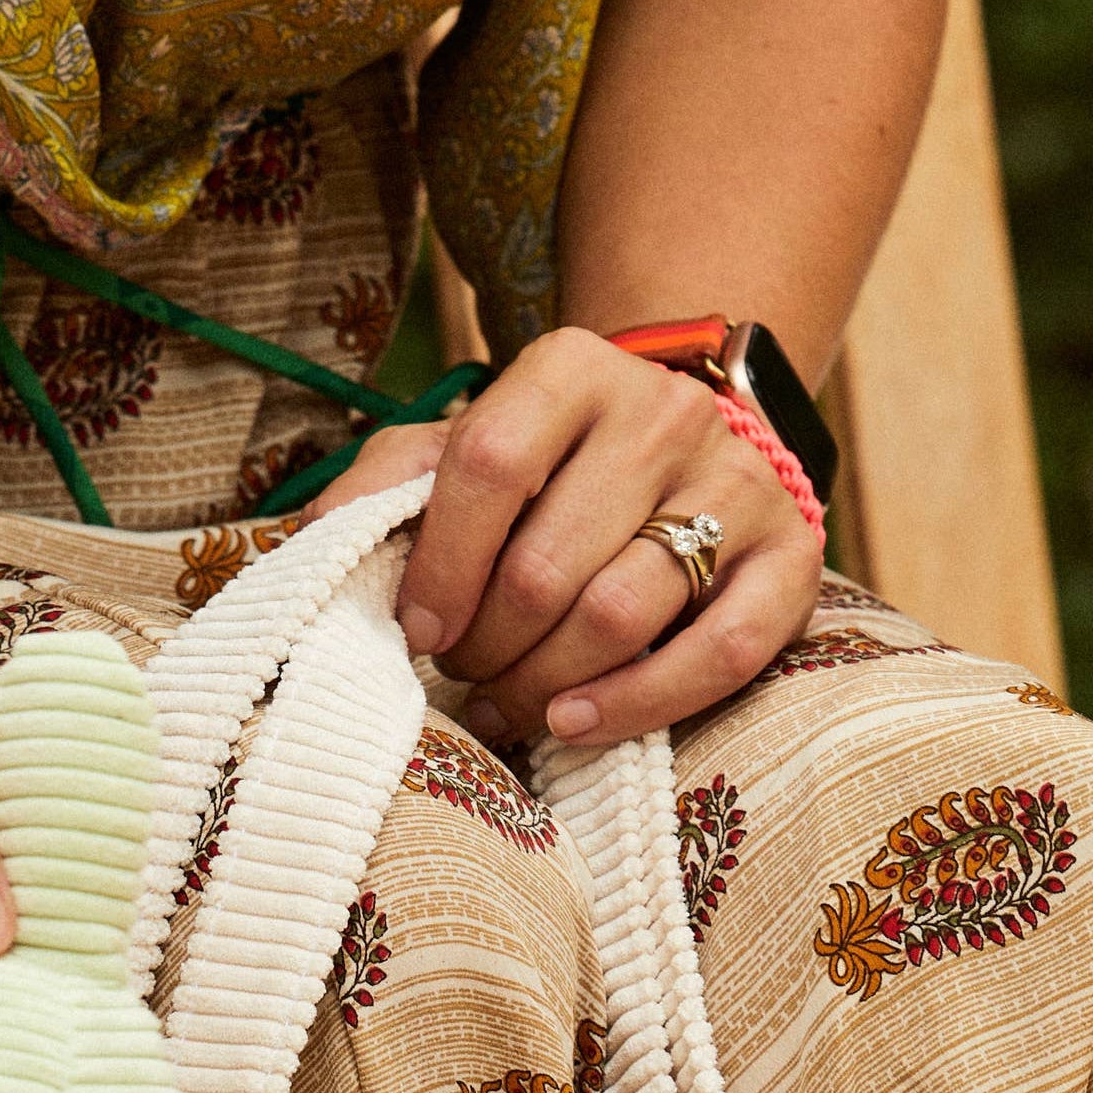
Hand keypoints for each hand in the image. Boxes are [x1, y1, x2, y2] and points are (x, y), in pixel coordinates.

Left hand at [309, 326, 821, 745]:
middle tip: (466, 675)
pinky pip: (716, 654)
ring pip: (620, 616)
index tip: (418, 632)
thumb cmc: (554, 467)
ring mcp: (736, 485)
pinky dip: (636, 704)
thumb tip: (303, 548)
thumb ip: (385, 484)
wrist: (692, 439)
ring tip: (508, 705)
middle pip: (548, 565)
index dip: (440, 565)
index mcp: (572, 369)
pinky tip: (574, 723)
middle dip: (488, 645)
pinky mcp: (790, 558)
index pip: (488, 462)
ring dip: (544, 684)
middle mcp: (663, 414)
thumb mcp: (465, 445)